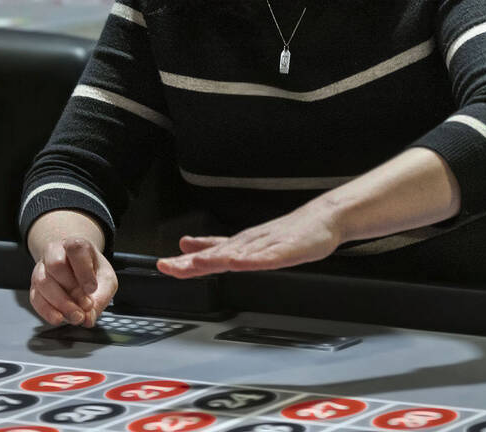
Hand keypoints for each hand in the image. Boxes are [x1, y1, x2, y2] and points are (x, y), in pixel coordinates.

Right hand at [29, 236, 117, 326]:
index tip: (92, 289)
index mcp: (75, 244)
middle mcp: (54, 252)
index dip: (84, 271)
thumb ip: (101, 297)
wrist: (76, 266)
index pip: (75, 249)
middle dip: (71, 289)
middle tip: (86, 305)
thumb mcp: (106, 279)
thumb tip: (88, 319)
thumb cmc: (92, 269)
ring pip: (43, 282)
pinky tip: (59, 318)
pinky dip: (47, 310)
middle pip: (56, 265)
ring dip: (60, 302)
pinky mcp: (34, 286)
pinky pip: (35, 297)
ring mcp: (42, 268)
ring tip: (76, 316)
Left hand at [155, 204, 342, 278]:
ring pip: (237, 253)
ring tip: (197, 264)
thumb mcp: (247, 241)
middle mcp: (248, 242)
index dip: (185, 262)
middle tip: (169, 266)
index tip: (163, 265)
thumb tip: (188, 247)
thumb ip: (218, 246)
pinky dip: (251, 259)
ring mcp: (267, 245)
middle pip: (216, 254)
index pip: (208, 254)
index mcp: (239, 244)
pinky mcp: (286, 249)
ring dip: (216, 258)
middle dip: (192, 262)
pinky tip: (239, 261)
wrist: (321, 219)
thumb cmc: (288, 232)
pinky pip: (267, 256)